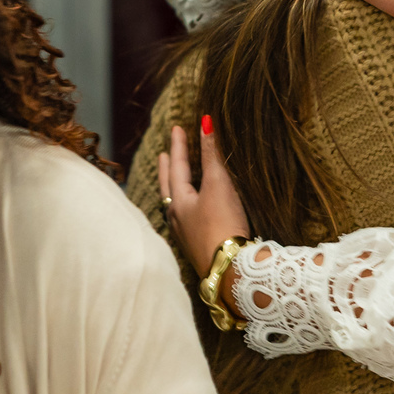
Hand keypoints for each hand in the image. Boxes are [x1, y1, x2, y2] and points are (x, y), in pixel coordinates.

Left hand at [157, 119, 249, 278]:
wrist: (230, 270)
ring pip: (175, 204)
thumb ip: (212, 155)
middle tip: (163, 155)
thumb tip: (205, 123)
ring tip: (176, 180)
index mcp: (179, 202)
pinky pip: (186, 219)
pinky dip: (186, 206)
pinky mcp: (199, 247)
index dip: (178, 146)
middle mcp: (177, 218)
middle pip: (169, 187)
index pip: (176, 166)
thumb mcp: (218, 185)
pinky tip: (193, 212)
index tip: (176, 128)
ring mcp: (186, 235)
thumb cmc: (221, 225)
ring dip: (175, 188)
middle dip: (167, 169)